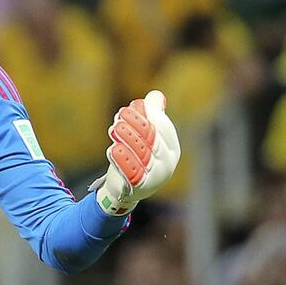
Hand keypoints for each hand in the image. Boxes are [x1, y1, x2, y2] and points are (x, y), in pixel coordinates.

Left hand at [90, 90, 180, 215]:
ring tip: (115, 128)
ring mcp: (155, 178)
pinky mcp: (139, 188)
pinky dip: (122, 159)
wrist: (124, 188)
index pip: (163, 128)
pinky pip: (131, 172)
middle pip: (152, 139)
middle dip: (136, 124)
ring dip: (127, 138)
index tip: (133, 105)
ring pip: (141, 154)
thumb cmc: (136, 157)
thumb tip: (156, 95)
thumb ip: (151, 116)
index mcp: (172, 149)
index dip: (149, 114)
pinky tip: (114, 149)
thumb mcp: (145, 136)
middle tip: (121, 114)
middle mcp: (167, 164)